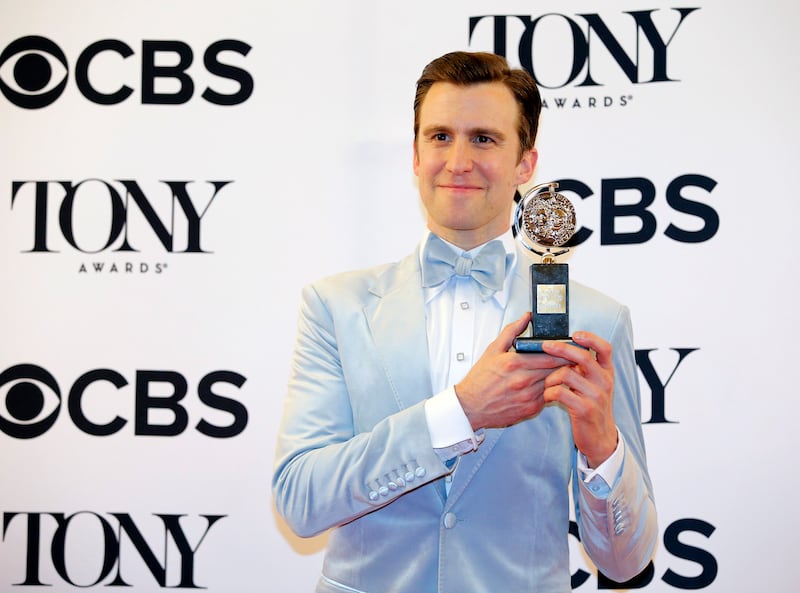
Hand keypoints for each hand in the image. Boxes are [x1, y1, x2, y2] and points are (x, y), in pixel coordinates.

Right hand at [455, 313, 570, 430]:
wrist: (470, 406)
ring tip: (563, 370)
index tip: (568, 347)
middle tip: (572, 357)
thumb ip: (512, 331)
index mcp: (515, 362)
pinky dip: (551, 389)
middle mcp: (524, 380)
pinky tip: (548, 384)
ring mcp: (528, 396)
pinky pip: (549, 396)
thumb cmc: (480, 379)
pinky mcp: (531, 409)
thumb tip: (526, 317)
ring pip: (555, 382)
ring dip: (560, 376)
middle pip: (557, 368)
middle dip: (566, 362)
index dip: (564, 350)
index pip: (550, 354)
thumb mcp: (493, 350)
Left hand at [542, 332, 617, 467]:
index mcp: (607, 373)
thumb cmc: (591, 407)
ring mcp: (596, 396)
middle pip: (583, 356)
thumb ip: (584, 369)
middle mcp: (604, 381)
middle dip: (561, 348)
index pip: (605, 348)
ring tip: (547, 385)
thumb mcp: (594, 385)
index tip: (575, 334)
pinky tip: (548, 397)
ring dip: (550, 377)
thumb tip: (563, 349)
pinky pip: (560, 392)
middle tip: (545, 346)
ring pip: (566, 373)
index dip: (591, 338)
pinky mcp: (585, 409)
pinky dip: (549, 392)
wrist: (600, 438)